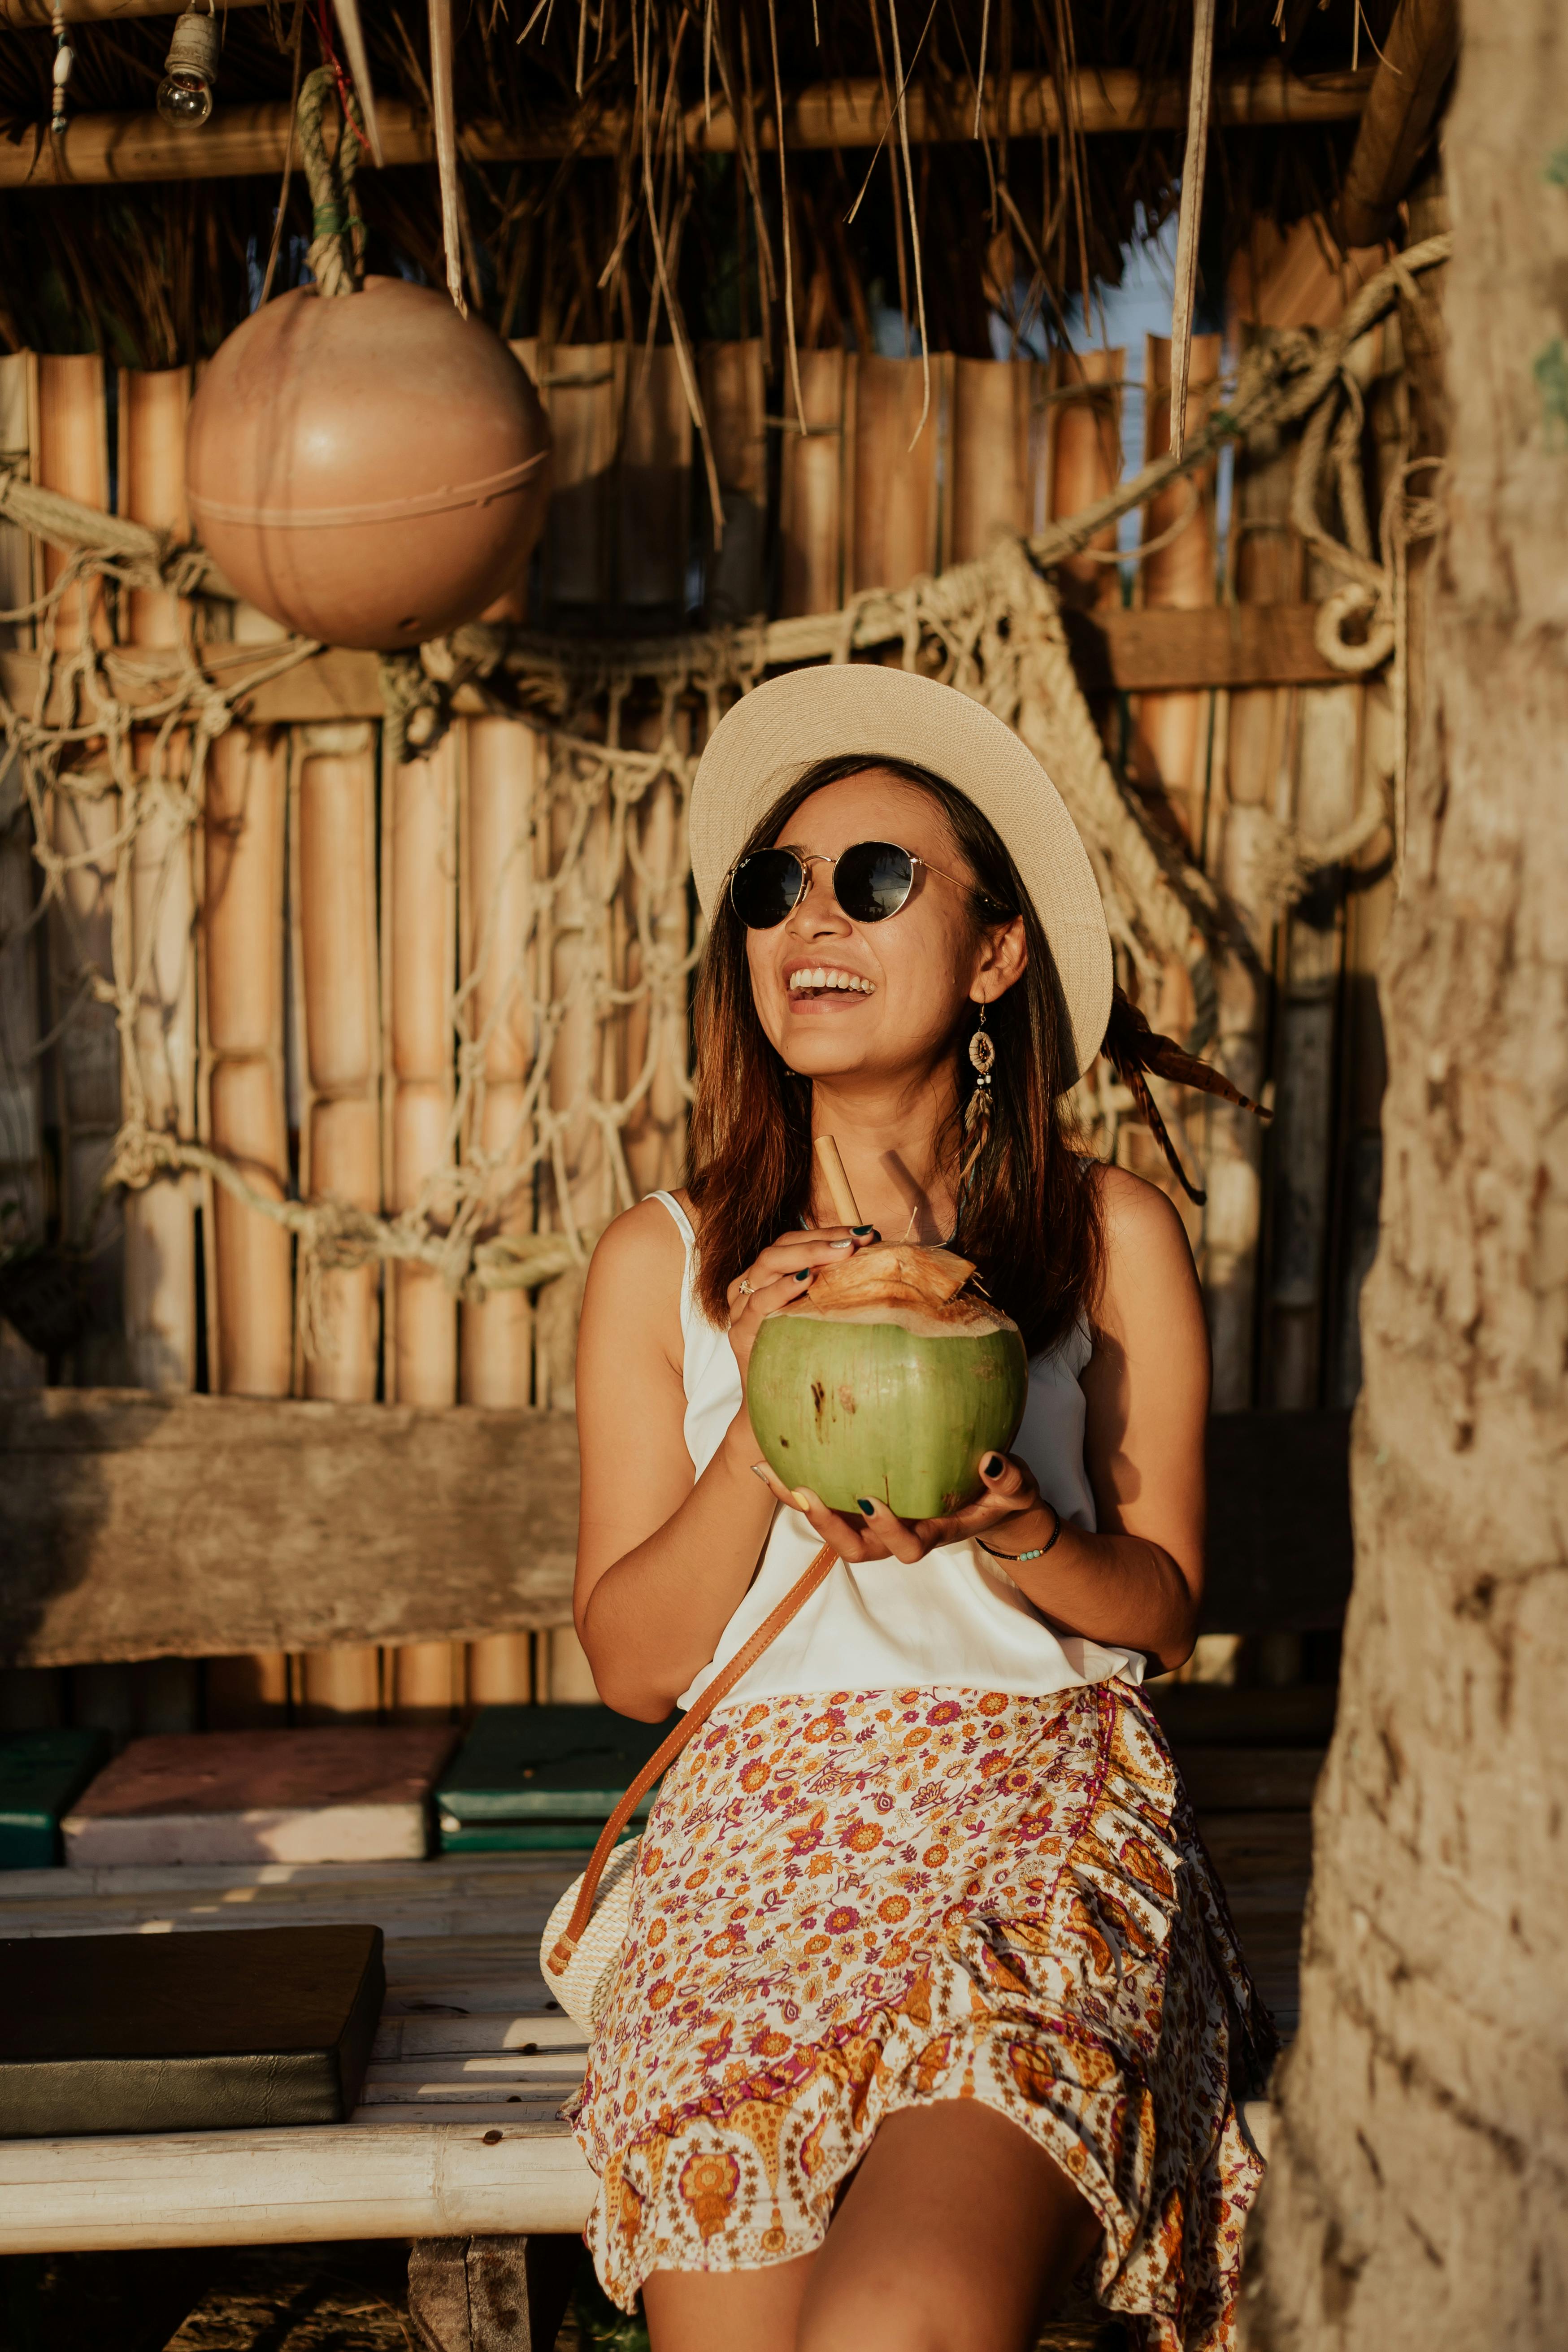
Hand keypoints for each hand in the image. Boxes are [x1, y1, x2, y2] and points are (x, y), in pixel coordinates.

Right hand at [724, 1223, 878, 1387]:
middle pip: (780, 1247)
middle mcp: (747, 1287)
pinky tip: (808, 1281)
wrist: (774, 1404)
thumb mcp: (815, 1314)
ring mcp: (740, 1309)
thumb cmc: (801, 1355)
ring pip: (768, 1265)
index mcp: (763, 1277)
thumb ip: (828, 1286)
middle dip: (821, 1240)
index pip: (793, 1241)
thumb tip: (873, 1256)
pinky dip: (783, 1288)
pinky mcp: (740, 1333)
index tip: (864, 1233)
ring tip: (842, 1253)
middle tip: (857, 1241)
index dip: (827, 1232)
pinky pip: (760, 1302)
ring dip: (808, 1255)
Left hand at [752, 1449, 1055, 1565]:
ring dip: (802, 1505)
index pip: (905, 1547)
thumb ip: (1009, 1481)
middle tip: (807, 1492)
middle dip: (828, 1527)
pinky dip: (799, 1482)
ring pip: (832, 1526)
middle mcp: (897, 1534)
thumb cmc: (1002, 1494)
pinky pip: (827, 1495)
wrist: (989, 1496)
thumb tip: (991, 1463)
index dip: (887, 1530)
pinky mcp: (861, 1502)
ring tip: (774, 1472)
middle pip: (855, 1548)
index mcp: (932, 1534)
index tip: (872, 1501)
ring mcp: (876, 1521)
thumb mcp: (1016, 1489)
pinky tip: (774, 1454)